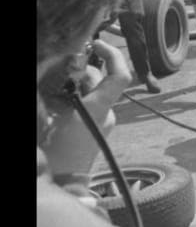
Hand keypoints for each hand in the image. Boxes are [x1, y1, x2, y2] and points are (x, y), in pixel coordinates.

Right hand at [39, 40, 131, 178]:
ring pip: (92, 92)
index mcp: (98, 108)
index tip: (96, 43)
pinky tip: (55, 101)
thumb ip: (50, 93)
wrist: (63, 183)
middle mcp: (106, 113)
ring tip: (53, 86)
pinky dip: (75, 98)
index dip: (113, 55)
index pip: (120, 75)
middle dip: (79, 69)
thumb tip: (53, 77)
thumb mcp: (45, 116)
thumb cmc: (55, 152)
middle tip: (58, 67)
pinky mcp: (97, 129)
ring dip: (75, 84)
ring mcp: (104, 122)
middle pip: (99, 80)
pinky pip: (89, 105)